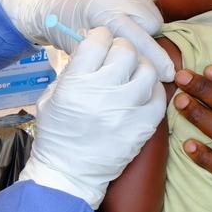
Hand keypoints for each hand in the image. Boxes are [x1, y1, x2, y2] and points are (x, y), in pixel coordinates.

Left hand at [0, 0, 172, 80]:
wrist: (58, 4)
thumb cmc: (67, 32)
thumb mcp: (85, 51)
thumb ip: (113, 59)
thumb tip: (146, 72)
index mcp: (101, 9)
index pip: (137, 37)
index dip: (154, 58)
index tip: (168, 74)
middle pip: (153, 25)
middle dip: (147, 40)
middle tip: (128, 48)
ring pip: (154, 15)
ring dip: (146, 29)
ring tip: (124, 32)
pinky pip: (150, 5)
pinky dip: (142, 17)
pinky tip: (126, 20)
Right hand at [19, 27, 165, 207]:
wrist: (69, 174)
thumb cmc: (57, 134)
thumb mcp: (52, 96)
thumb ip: (72, 70)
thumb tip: (93, 47)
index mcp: (75, 83)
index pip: (98, 40)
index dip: (100, 36)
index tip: (101, 42)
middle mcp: (102, 93)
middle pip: (125, 51)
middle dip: (121, 49)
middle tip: (117, 58)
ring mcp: (125, 111)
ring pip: (147, 70)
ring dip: (140, 68)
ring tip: (132, 75)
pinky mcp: (142, 127)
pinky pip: (159, 97)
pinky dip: (153, 91)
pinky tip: (143, 94)